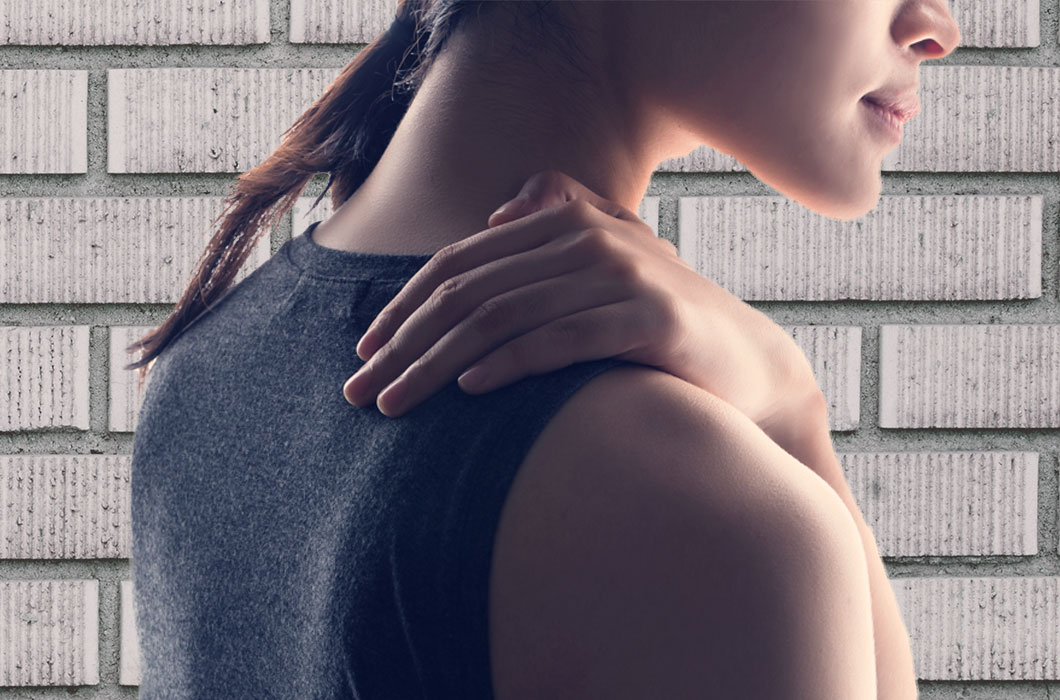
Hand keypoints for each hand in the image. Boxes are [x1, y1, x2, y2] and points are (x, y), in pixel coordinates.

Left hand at [337, 170, 828, 453]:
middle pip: (470, 292)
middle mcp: (591, 239)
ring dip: (435, 364)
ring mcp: (622, 276)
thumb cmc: (661, 325)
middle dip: (405, 343)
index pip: (462, 263)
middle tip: (359, 389)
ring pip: (500, 319)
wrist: (750, 370)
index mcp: (569, 222)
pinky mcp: (649, 319)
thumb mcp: (615, 262)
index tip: (363, 351)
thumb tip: (503, 210)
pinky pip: (557, 341)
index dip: (404, 305)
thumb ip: (567, 218)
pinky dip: (505, 364)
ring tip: (395, 403)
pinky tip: (467, 390)